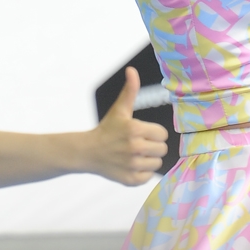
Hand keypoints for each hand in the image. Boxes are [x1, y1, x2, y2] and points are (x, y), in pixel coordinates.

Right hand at [84, 67, 168, 185]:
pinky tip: (131, 166)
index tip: (142, 133)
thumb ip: (130, 90)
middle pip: (162, 149)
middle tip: (138, 144)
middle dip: (152, 146)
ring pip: (156, 164)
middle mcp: (134, 148)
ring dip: (148, 160)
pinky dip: (142, 173)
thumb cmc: (107, 129)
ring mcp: (132, 165)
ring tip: (135, 155)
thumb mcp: (119, 109)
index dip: (153, 133)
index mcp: (135, 129)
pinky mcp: (129, 180)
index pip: (162, 134)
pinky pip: (148, 177)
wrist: (87, 152)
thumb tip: (131, 70)